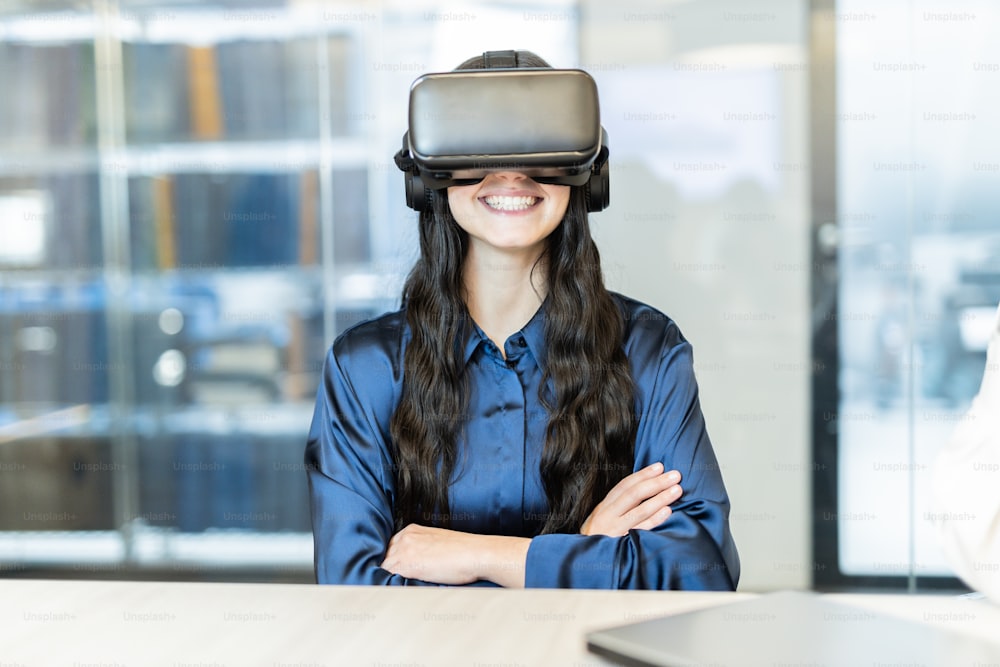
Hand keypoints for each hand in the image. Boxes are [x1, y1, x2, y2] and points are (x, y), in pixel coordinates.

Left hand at [381, 524, 527, 586]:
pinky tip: (396, 590)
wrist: (475, 553)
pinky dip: (389, 584)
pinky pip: (387, 577)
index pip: (392, 547)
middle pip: (385, 556)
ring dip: (389, 577)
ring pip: (384, 567)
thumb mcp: (438, 543)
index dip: (394, 561)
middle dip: (389, 569)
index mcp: (412, 530)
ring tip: (394, 588)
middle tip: (394, 581)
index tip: (396, 570)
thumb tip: (417, 563)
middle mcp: (405, 537)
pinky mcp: (406, 565)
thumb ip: (422, 548)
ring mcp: (403, 550)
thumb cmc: (464, 552)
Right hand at [580, 462, 681, 536]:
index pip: (625, 486)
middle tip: (675, 475)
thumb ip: (616, 507)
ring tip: (677, 490)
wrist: (582, 563)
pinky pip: (641, 530)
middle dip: (656, 483)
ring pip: (640, 510)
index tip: (659, 467)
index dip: (643, 475)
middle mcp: (608, 516)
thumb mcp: (600, 519)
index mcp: (604, 507)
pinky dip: (655, 520)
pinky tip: (668, 511)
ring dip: (660, 498)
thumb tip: (641, 491)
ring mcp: (615, 530)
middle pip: (634, 494)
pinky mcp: (622, 544)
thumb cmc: (597, 541)